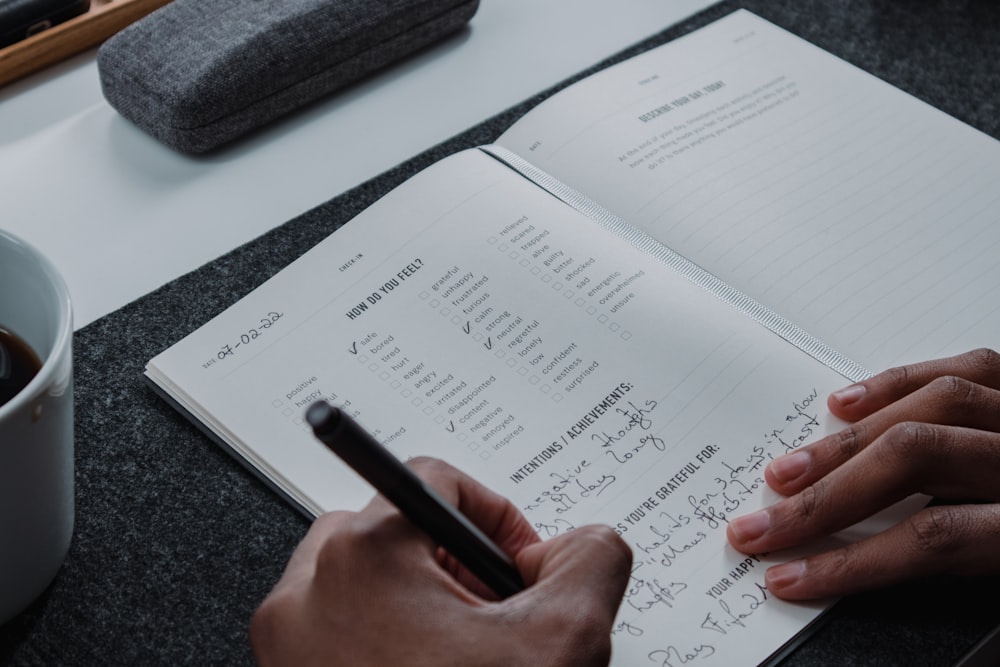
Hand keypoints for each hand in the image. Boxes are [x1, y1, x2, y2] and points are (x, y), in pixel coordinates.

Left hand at [250, 457, 631, 665]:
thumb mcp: (563, 641)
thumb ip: (592, 560)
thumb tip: (584, 544)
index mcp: (363, 557)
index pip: (435, 479)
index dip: (496, 516)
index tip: (517, 564)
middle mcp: (306, 592)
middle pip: (393, 527)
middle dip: (455, 566)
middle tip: (493, 620)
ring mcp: (285, 642)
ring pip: (364, 578)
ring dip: (421, 603)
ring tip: (462, 659)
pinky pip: (337, 626)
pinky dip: (386, 639)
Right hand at [726, 348, 999, 599]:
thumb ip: (970, 566)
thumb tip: (875, 569)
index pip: (936, 538)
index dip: (853, 560)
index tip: (791, 577)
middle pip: (916, 458)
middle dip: (826, 495)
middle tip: (764, 524)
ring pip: (932, 405)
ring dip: (846, 441)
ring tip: (788, 472)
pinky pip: (966, 368)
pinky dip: (897, 383)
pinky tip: (847, 404)